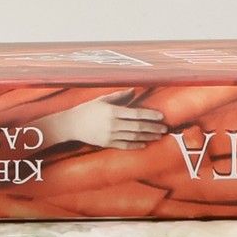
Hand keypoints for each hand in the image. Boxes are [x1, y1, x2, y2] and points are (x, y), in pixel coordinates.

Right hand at [45, 92, 164, 150]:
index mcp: (113, 111)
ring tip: (158, 136)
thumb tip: (134, 91)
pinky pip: (124, 145)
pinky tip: (144, 144)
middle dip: (153, 128)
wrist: (71, 125)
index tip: (161, 116)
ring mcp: (110, 135)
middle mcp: (113, 124)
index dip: (150, 115)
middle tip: (165, 129)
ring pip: (133, 137)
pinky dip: (135, 145)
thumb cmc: (87, 110)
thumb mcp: (102, 100)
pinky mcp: (107, 143)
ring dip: (148, 137)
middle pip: (138, 126)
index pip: (136, 114)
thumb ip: (119, 96)